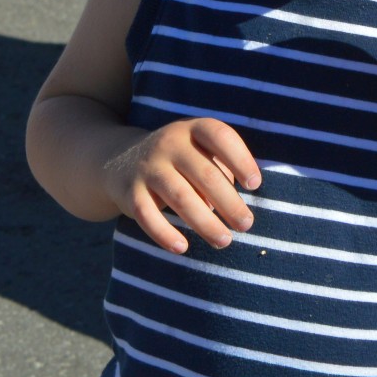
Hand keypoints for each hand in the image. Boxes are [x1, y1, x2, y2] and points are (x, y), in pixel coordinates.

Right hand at [102, 118, 260, 253]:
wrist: (122, 160)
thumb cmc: (180, 160)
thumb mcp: (200, 152)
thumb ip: (221, 171)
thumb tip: (235, 206)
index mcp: (193, 129)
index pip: (221, 137)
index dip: (241, 159)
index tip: (254, 185)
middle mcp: (170, 143)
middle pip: (205, 174)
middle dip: (230, 203)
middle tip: (246, 225)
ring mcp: (148, 166)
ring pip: (180, 197)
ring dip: (205, 223)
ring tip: (224, 241)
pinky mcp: (130, 191)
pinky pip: (147, 214)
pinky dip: (164, 233)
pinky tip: (182, 248)